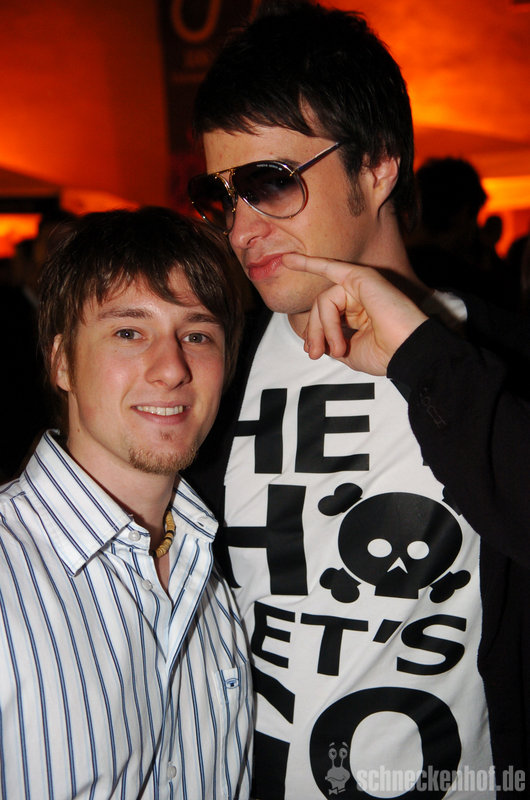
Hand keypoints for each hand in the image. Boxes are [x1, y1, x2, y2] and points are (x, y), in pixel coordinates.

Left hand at [282, 253, 427, 374]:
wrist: (407, 354)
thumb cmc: (385, 355)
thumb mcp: (350, 352)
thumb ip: (331, 340)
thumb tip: (313, 339)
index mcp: (359, 314)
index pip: (326, 316)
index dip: (315, 334)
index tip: (313, 353)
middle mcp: (360, 297)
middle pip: (321, 308)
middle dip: (314, 332)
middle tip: (315, 354)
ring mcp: (361, 285)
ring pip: (324, 301)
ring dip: (325, 326)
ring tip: (338, 347)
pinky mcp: (361, 277)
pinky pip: (328, 269)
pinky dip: (308, 264)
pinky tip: (288, 260)